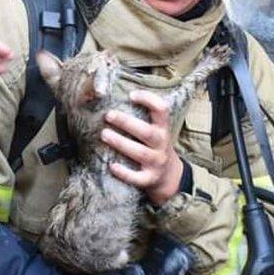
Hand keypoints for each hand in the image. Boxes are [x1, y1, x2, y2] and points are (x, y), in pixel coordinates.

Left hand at [102, 91, 184, 205]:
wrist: (169, 176)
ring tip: (104, 134)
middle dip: (127, 122)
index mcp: (163, 129)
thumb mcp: (155, 131)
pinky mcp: (150, 179)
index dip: (149, 100)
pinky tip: (111, 166)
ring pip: (140, 153)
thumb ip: (142, 118)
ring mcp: (157, 162)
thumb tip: (111, 100)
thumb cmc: (154, 147)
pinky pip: (137, 177)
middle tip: (108, 115)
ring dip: (121, 143)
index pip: (162, 110)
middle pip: (147, 132)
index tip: (131, 95)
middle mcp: (162, 144)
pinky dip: (124, 173)